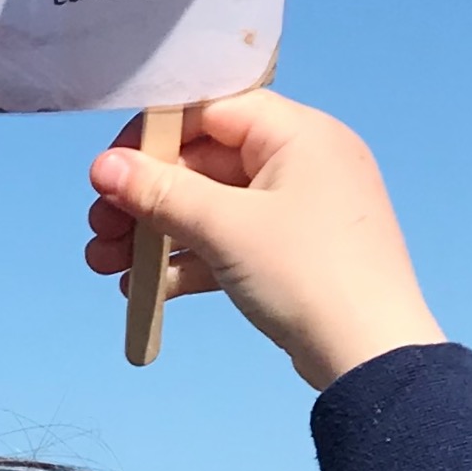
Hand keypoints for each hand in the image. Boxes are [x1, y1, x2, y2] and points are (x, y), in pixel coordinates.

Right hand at [85, 88, 443, 389]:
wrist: (374, 359)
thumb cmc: (306, 273)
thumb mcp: (226, 228)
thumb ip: (161, 192)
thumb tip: (102, 166)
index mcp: (299, 133)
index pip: (211, 111)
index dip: (152, 137)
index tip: (107, 171)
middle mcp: (302, 161)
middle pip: (204, 164)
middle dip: (144, 199)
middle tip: (98, 230)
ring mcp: (300, 211)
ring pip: (212, 208)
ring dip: (157, 234)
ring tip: (106, 267)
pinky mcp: (294, 254)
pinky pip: (231, 243)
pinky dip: (189, 260)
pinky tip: (144, 291)